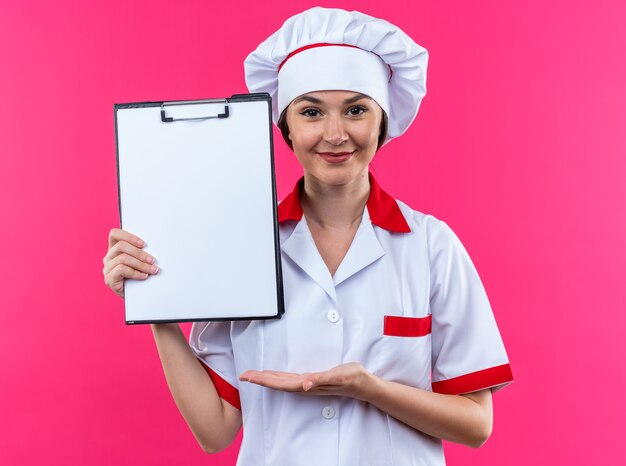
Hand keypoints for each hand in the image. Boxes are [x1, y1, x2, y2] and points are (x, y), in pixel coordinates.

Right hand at [102, 228, 158, 297]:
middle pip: (121, 246)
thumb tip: (155, 244)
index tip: (143, 244)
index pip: (114, 234)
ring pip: (123, 258)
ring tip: (152, 270)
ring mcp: (107, 269)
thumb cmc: (141, 277)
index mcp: (115, 249)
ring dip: (141, 264)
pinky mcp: (109, 279)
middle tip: (152, 260)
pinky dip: (135, 272)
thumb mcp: (141, 261)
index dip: (128, 236)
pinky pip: (121, 270)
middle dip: (139, 253)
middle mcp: (109, 258)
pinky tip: (144, 276)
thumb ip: (141, 252)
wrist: (137, 298)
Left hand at [239, 362, 374, 400]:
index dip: (264, 380)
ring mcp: (308, 384)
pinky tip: (274, 376)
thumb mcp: (338, 376)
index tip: (249, 377)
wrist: (363, 384)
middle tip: (243, 375)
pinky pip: (290, 379)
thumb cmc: (352, 378)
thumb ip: (321, 379)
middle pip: (277, 383)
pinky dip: (278, 377)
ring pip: (282, 382)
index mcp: (308, 384)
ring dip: (267, 379)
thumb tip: (304, 384)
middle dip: (260, 380)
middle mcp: (305, 386)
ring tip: (253, 376)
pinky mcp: (312, 380)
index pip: (280, 383)